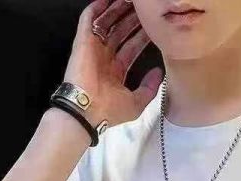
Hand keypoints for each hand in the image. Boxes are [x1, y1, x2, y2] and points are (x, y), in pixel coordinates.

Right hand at [63, 0, 163, 127]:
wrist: (87, 110)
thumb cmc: (109, 110)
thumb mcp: (136, 103)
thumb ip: (149, 88)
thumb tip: (158, 73)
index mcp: (115, 72)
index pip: (131, 48)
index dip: (141, 36)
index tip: (153, 26)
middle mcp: (104, 59)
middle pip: (120, 32)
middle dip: (131, 19)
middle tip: (142, 9)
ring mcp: (93, 49)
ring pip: (106, 23)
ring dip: (116, 10)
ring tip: (129, 1)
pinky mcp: (83, 42)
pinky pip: (88, 20)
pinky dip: (96, 8)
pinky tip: (106, 0)